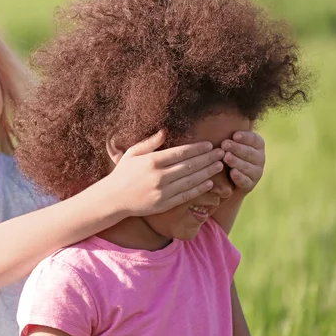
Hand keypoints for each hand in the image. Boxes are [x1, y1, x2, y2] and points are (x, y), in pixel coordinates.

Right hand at [108, 131, 224, 216]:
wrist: (113, 198)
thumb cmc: (123, 173)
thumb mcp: (132, 153)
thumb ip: (150, 143)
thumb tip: (165, 131)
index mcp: (152, 161)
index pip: (181, 152)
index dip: (198, 148)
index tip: (209, 144)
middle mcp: (159, 176)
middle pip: (190, 165)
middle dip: (208, 158)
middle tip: (222, 152)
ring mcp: (162, 191)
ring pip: (191, 180)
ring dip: (207, 172)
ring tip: (219, 165)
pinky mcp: (164, 204)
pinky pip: (186, 195)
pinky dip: (199, 189)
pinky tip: (210, 183)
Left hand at [221, 131, 264, 193]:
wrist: (227, 180)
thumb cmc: (228, 155)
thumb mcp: (229, 144)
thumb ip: (230, 135)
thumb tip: (222, 117)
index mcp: (257, 145)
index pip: (255, 139)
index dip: (245, 137)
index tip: (234, 135)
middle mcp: (260, 158)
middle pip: (250, 152)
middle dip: (237, 148)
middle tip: (224, 144)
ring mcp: (256, 172)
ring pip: (248, 166)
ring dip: (237, 161)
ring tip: (226, 157)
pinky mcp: (250, 185)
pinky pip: (246, 181)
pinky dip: (239, 177)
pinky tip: (232, 173)